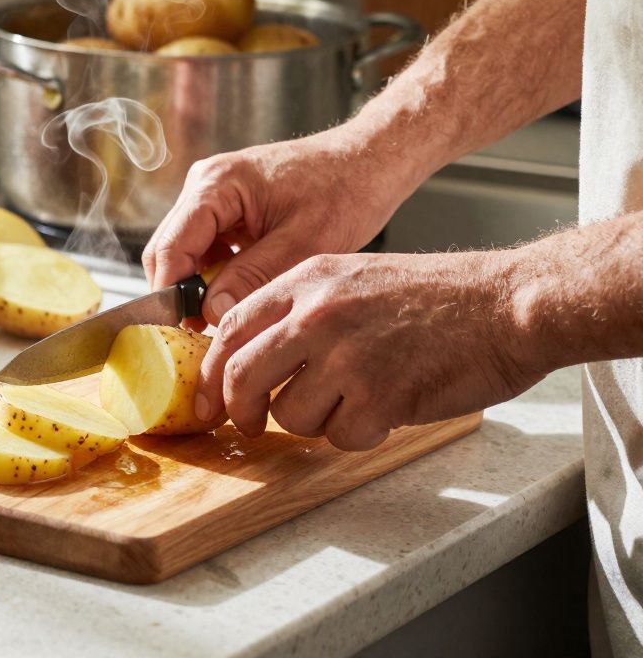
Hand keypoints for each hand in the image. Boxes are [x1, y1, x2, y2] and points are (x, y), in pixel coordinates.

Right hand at [142, 131, 418, 324]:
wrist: (369, 162)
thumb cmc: (344, 190)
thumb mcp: (303, 242)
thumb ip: (252, 277)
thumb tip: (212, 313)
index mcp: (216, 184)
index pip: (169, 247)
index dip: (171, 293)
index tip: (182, 331)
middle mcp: (205, 185)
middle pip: (167, 251)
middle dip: (181, 293)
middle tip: (204, 334)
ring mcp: (212, 196)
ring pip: (183, 253)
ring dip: (197, 286)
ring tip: (225, 317)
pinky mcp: (225, 209)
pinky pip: (204, 249)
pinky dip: (213, 276)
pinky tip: (238, 294)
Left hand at [201, 250, 547, 449]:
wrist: (507, 304)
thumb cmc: (438, 296)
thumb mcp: (353, 278)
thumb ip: (299, 310)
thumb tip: (249, 358)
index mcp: (306, 280)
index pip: (229, 328)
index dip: (211, 371)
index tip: (208, 398)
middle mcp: (316, 315)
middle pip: (241, 377)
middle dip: (240, 411)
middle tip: (250, 425)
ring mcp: (344, 356)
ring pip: (289, 415)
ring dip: (316, 421)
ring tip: (355, 398)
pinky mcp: (377, 397)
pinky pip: (339, 437)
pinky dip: (359, 433)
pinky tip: (388, 406)